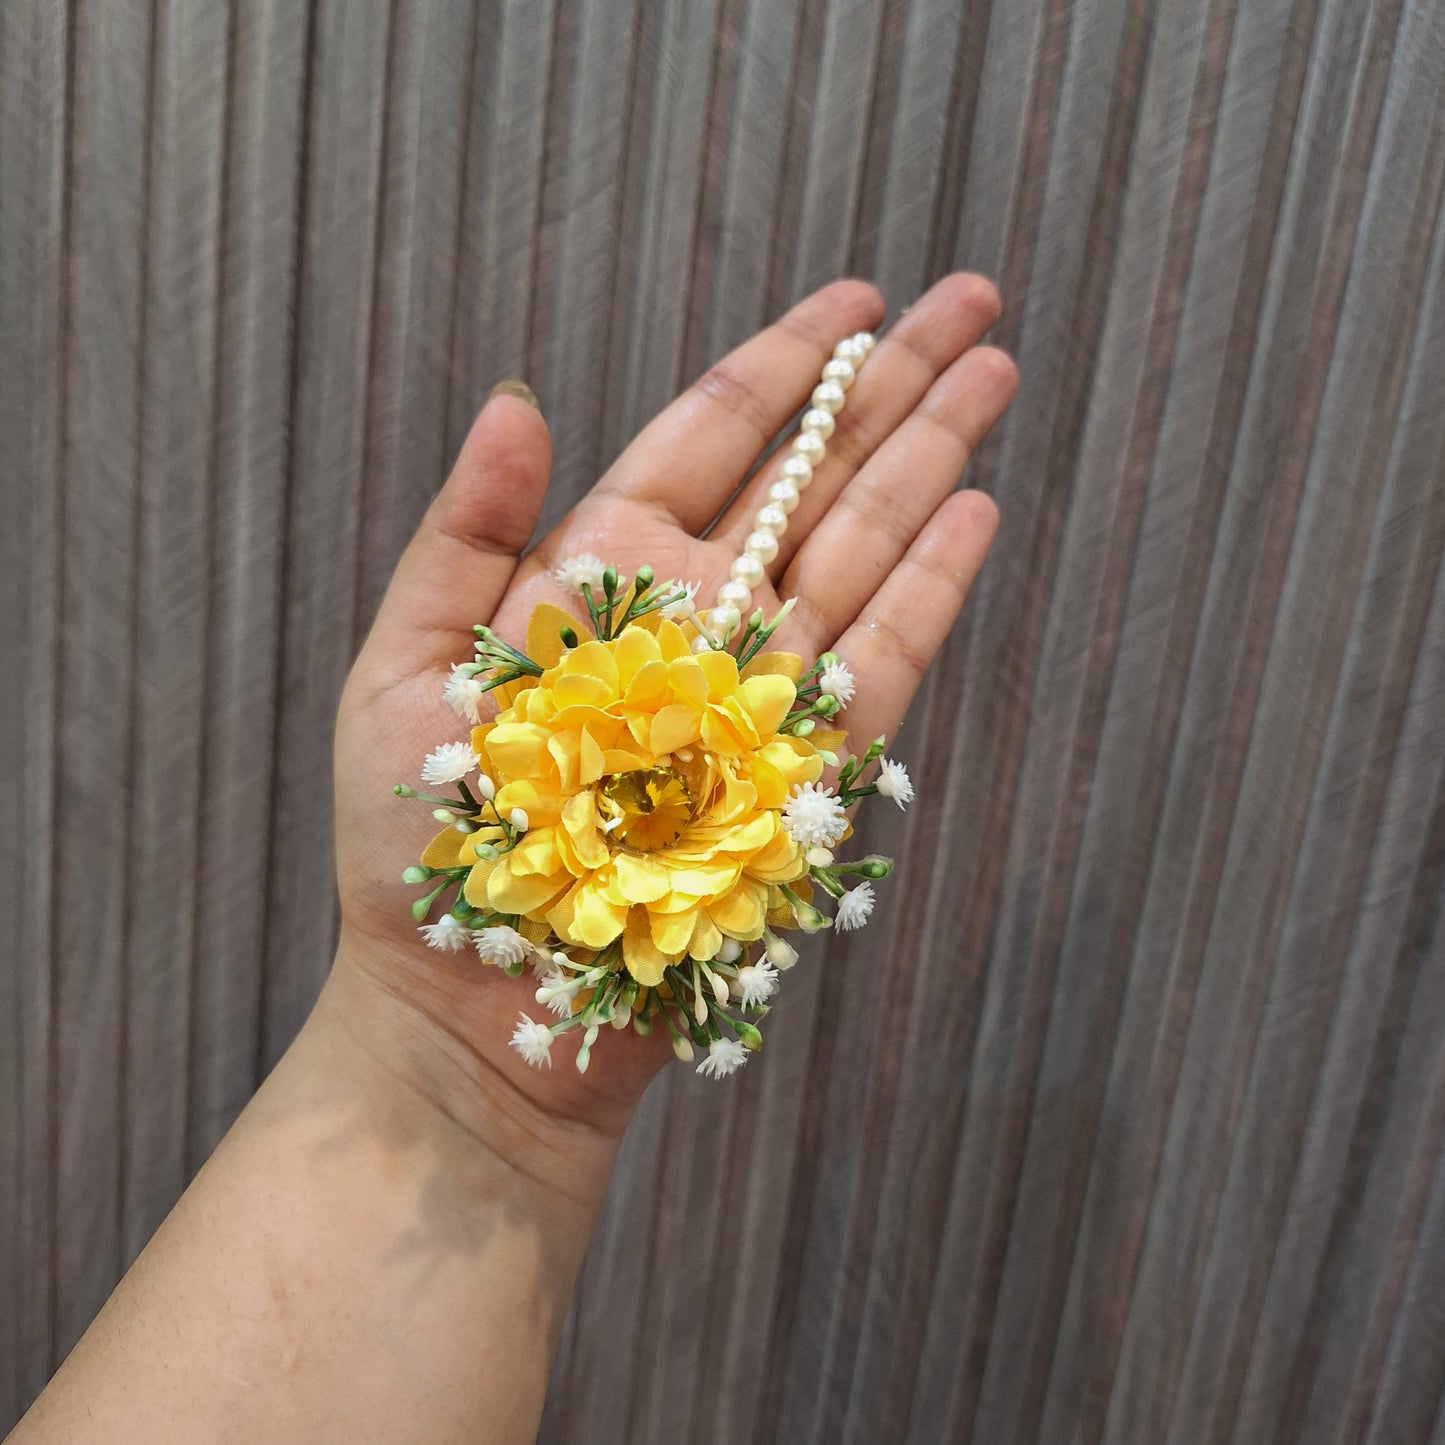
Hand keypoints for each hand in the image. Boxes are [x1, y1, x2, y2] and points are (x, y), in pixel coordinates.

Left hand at [328, 273, 1016, 1198]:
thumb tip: (519, 401)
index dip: (785, 367)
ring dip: (929, 465)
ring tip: (997, 376)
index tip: (860, 301)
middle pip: (808, 480)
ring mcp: (753, 698)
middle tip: (974, 303)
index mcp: (597, 576)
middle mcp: (690, 623)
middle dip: (891, 391)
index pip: (708, 439)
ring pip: (858, 553)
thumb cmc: (421, 855)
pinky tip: (974, 510)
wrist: (476, 1017)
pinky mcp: (799, 779)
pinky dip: (929, 590)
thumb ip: (462, 538)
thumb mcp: (401, 676)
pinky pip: (877, 666)